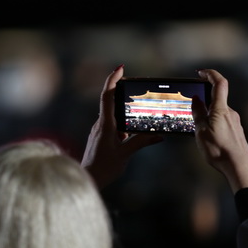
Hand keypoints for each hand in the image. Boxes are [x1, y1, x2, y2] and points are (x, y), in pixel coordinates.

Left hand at [81, 64, 163, 188]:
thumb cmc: (104, 168)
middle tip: (137, 84)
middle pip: (110, 101)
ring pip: (112, 114)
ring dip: (124, 109)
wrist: (89, 179)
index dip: (113, 80)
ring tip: (140, 108)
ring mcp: (99, 130)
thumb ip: (141, 142)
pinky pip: (112, 124)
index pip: (107, 96)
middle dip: (122, 91)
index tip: (120, 69)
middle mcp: (100, 125)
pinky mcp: (100, 137)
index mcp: (105, 125)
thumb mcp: (125, 154)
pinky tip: (132, 129)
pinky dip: (122, 122)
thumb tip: (159, 135)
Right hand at [191, 69, 247, 193]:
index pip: (219, 83)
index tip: (201, 72)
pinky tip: (208, 139)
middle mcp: (230, 113)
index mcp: (221, 109)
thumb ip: (198, 114)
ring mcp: (235, 123)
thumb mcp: (201, 131)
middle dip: (204, 102)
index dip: (210, 74)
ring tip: (198, 131)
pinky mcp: (236, 132)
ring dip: (208, 117)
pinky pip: (222, 123)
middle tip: (192, 110)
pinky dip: (213, 125)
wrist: (239, 166)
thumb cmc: (219, 149)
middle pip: (217, 100)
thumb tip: (196, 99)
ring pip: (219, 113)